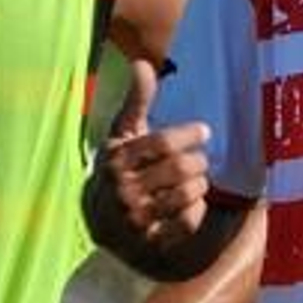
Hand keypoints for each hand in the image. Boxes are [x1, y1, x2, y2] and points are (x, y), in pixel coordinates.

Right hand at [85, 58, 211, 252]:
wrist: (99, 220)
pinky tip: (191, 202)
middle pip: (179, 168)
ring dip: (200, 184)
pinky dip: (195, 210)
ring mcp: (136, 217)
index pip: (162, 143)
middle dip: (197, 160)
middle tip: (200, 158)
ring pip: (186, 194)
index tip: (203, 130)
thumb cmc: (118, 168)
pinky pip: (187, 222)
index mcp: (117, 160)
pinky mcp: (150, 239)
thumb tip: (142, 63)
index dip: (188, 134)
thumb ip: (136, 101)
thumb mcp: (122, 135)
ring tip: (197, 178)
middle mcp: (124, 190)